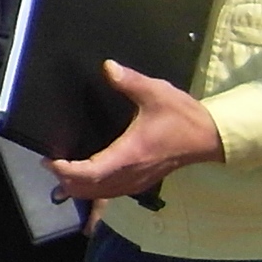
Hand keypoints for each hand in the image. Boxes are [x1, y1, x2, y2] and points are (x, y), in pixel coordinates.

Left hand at [47, 61, 224, 203]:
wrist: (210, 136)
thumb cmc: (183, 116)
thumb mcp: (156, 92)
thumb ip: (130, 81)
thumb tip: (108, 67)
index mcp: (130, 154)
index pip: (90, 172)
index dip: (66, 171)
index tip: (50, 160)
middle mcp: (131, 172)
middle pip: (90, 188)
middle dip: (66, 180)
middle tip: (50, 163)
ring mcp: (137, 180)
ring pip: (100, 194)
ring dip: (79, 187)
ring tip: (62, 172)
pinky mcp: (142, 181)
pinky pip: (112, 193)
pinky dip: (94, 190)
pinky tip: (86, 181)